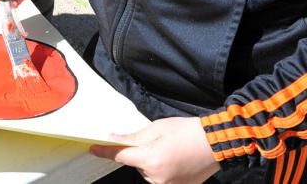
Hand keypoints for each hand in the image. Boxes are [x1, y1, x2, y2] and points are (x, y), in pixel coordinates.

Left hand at [90, 117, 219, 183]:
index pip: (120, 156)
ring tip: (170, 150)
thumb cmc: (186, 131)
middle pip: (136, 164)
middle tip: (157, 142)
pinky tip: (175, 159)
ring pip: (148, 172)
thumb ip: (132, 137)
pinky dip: (163, 169)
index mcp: (150, 159)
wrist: (215, 143)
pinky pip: (161, 179)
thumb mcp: (156, 128)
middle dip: (140, 154)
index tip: (92, 149)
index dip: (104, 152)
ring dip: (151, 162)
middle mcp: (157, 177)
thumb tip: (113, 139)